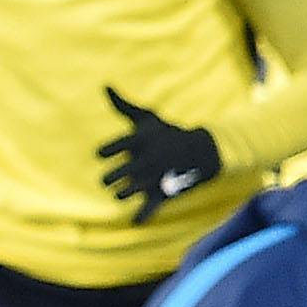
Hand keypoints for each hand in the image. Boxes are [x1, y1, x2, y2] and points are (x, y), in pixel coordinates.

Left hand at [97, 87, 220, 222]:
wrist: (202, 151)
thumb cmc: (167, 133)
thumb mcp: (147, 118)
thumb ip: (123, 105)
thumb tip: (105, 85)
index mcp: (138, 142)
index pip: (108, 149)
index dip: (104, 152)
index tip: (103, 153)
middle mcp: (145, 160)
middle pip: (113, 175)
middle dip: (110, 178)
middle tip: (110, 178)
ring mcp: (155, 178)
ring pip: (126, 192)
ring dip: (121, 193)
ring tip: (123, 190)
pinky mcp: (164, 193)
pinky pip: (150, 208)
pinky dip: (143, 215)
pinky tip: (135, 220)